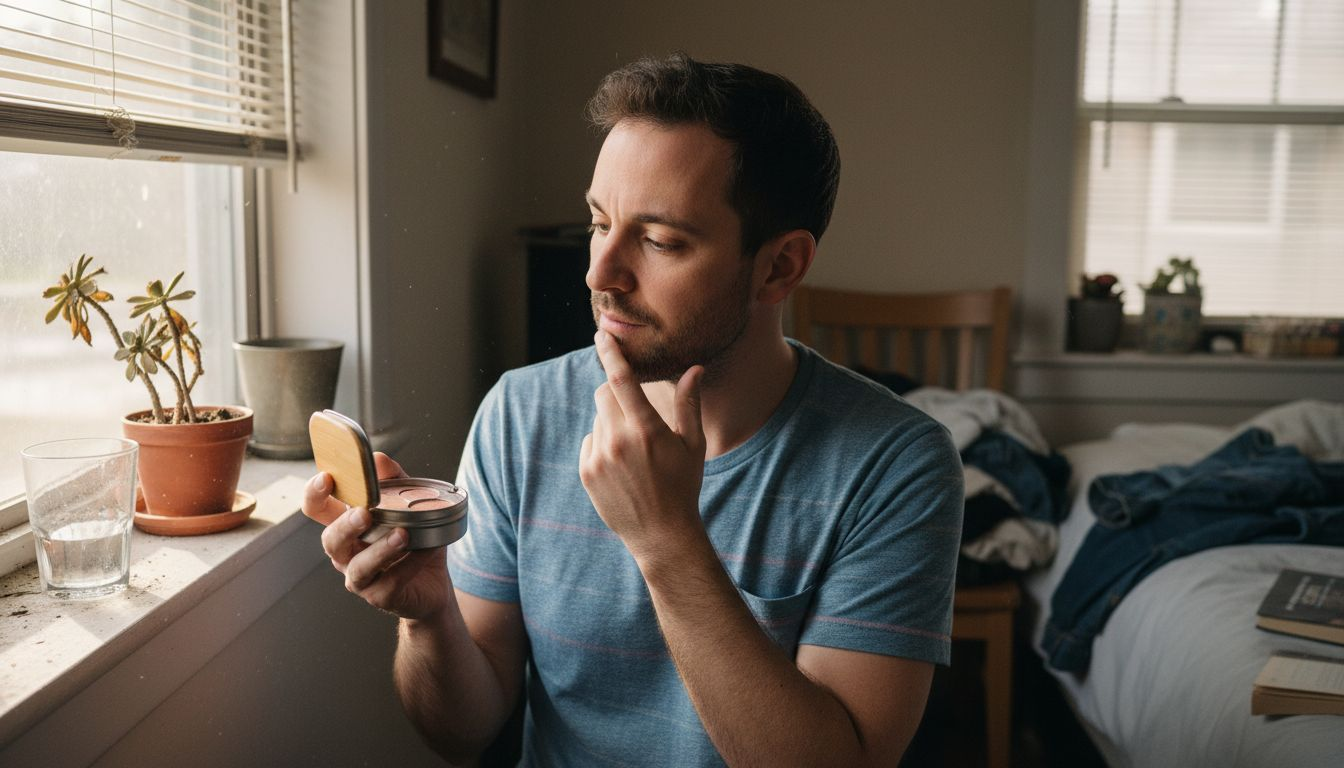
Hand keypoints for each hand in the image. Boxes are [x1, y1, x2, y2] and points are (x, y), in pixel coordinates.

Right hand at [302, 452, 450, 619]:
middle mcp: (346, 552)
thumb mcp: (408, 503)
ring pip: (357, 567)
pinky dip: (408, 565)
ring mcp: (359, 576)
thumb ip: (393, 480)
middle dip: (346, 525)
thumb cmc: (413, 540)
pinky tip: (424, 551)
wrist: (431, 583)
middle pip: (330, 540)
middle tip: (365, 513)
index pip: (316, 509)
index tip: (325, 477)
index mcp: (345, 525)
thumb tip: (379, 459)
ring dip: (379, 549)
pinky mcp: (380, 595)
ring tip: (402, 534)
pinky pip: (389, 583)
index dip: (314, 494)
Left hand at [579, 330, 706, 559]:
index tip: (601, 335)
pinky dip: (602, 444)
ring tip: (634, 451)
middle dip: (615, 394)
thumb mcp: (693, 444)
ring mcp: (599, 457)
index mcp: (647, 429)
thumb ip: (689, 403)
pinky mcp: (586, 472)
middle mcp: (619, 441)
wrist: (662, 534)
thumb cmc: (683, 485)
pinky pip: (590, 442)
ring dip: (612, 423)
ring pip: (598, 419)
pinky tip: (622, 466)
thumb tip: (695, 368)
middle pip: (603, 395)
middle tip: (635, 414)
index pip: (621, 380)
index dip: (610, 354)